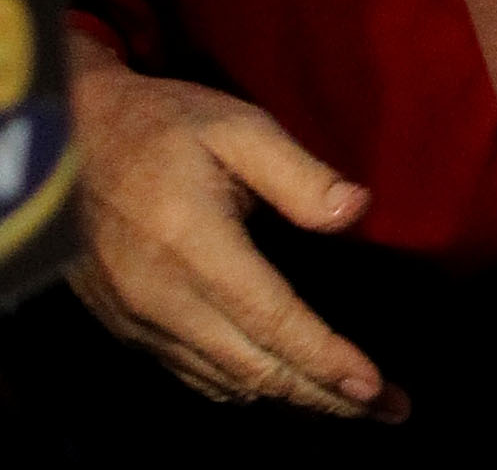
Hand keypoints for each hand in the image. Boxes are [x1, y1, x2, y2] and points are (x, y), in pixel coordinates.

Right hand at [67, 38, 407, 419]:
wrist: (67, 141)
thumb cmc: (163, 124)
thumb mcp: (237, 126)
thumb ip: (299, 173)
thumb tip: (358, 212)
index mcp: (195, 248)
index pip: (273, 321)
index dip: (326, 360)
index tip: (375, 389)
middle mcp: (162, 300)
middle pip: (254, 369)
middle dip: (327, 397)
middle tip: (390, 410)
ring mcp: (138, 320)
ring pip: (223, 381)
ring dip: (291, 399)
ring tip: (350, 404)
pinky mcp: (125, 326)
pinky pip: (192, 373)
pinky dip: (243, 386)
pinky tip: (280, 384)